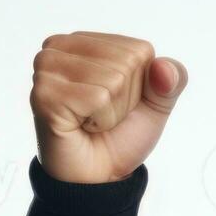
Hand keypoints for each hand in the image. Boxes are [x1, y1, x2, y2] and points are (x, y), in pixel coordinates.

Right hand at [29, 31, 187, 182]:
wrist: (98, 174)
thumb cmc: (120, 134)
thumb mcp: (157, 103)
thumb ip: (172, 79)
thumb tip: (164, 67)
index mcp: (86, 41)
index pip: (140, 50)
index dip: (141, 84)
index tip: (118, 101)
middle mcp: (60, 47)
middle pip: (127, 62)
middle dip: (126, 98)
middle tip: (103, 114)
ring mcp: (47, 69)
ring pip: (113, 80)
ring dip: (113, 112)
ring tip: (91, 120)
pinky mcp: (43, 93)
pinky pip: (98, 99)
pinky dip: (101, 121)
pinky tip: (81, 126)